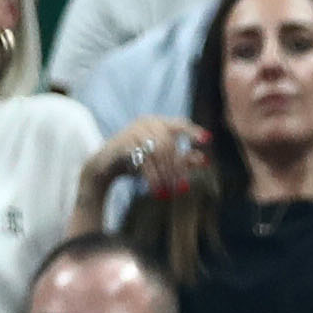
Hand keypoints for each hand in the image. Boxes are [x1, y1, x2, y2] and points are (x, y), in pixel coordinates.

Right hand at [85, 115, 208, 198]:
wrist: (105, 167)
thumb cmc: (135, 161)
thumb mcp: (161, 162)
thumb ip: (181, 158)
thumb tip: (204, 159)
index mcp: (156, 122)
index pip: (179, 123)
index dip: (193, 131)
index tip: (207, 140)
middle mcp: (145, 122)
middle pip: (170, 143)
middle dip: (177, 167)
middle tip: (181, 187)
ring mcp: (133, 131)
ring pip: (158, 152)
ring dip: (165, 174)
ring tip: (168, 191)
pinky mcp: (123, 143)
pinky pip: (144, 160)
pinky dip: (152, 176)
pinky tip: (155, 189)